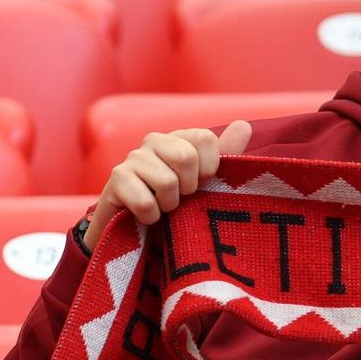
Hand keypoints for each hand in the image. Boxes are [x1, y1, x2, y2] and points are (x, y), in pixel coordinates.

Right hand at [87, 121, 252, 247]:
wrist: (136, 234)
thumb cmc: (176, 204)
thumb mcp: (205, 182)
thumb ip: (226, 155)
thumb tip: (244, 125)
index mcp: (179, 138)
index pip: (205, 138)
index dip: (209, 168)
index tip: (201, 184)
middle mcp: (154, 141)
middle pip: (186, 157)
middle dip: (189, 188)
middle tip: (180, 198)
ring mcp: (132, 158)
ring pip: (167, 182)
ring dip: (169, 206)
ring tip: (163, 208)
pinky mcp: (116, 180)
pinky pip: (145, 202)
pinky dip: (151, 217)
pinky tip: (146, 217)